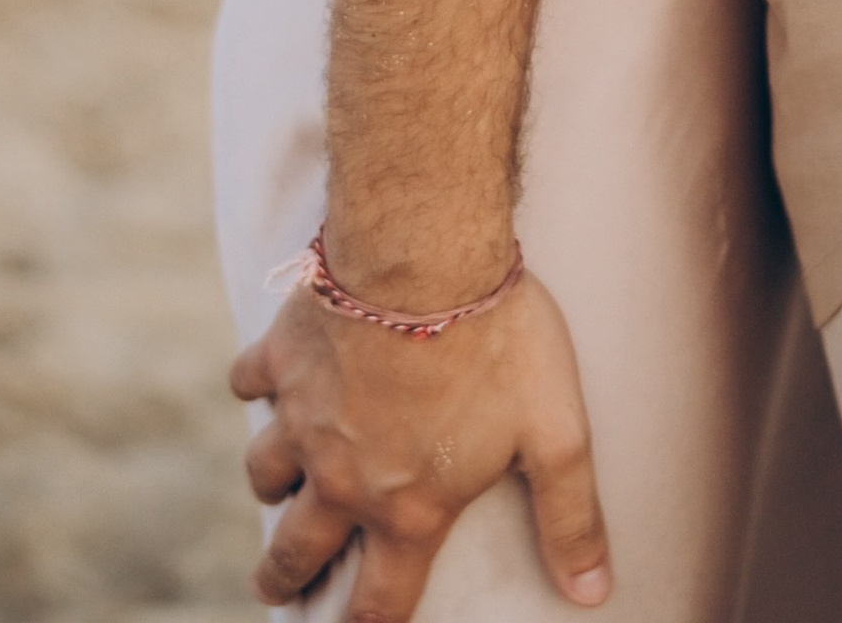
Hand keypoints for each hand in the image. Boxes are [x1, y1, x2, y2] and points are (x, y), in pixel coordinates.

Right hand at [231, 272, 609, 616]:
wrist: (425, 254)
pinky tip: (268, 379)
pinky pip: (250, 382)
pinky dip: (256, 385)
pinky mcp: (283, 355)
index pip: (379, 600)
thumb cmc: (497, 340)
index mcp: (408, 506)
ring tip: (276, 487)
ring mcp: (304, 417)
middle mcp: (344, 476)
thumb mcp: (556, 435)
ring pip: (264, 472)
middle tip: (274, 586)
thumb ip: (570, 518)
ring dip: (270, 485)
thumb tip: (592, 594)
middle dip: (282, 578)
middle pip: (297, 550)